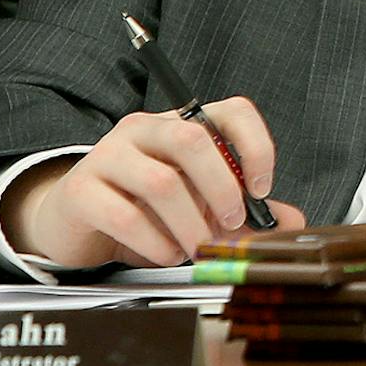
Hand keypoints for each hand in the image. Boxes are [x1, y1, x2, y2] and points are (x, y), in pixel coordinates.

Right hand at [3, 97, 304, 269]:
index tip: (262, 188)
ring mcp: (108, 155)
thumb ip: (243, 210)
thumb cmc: (144, 208)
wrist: (74, 222)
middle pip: (193, 140)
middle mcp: (145, 129)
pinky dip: (155, 242)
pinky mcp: (80, 190)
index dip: (256, 146)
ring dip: (190, 224)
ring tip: (196, 247)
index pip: (232, 111)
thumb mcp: (199, 205)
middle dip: (222, 188)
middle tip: (232, 223)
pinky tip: (167, 254)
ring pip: (162, 182)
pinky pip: (125, 215)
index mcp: (182, 125)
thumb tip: (291, 223)